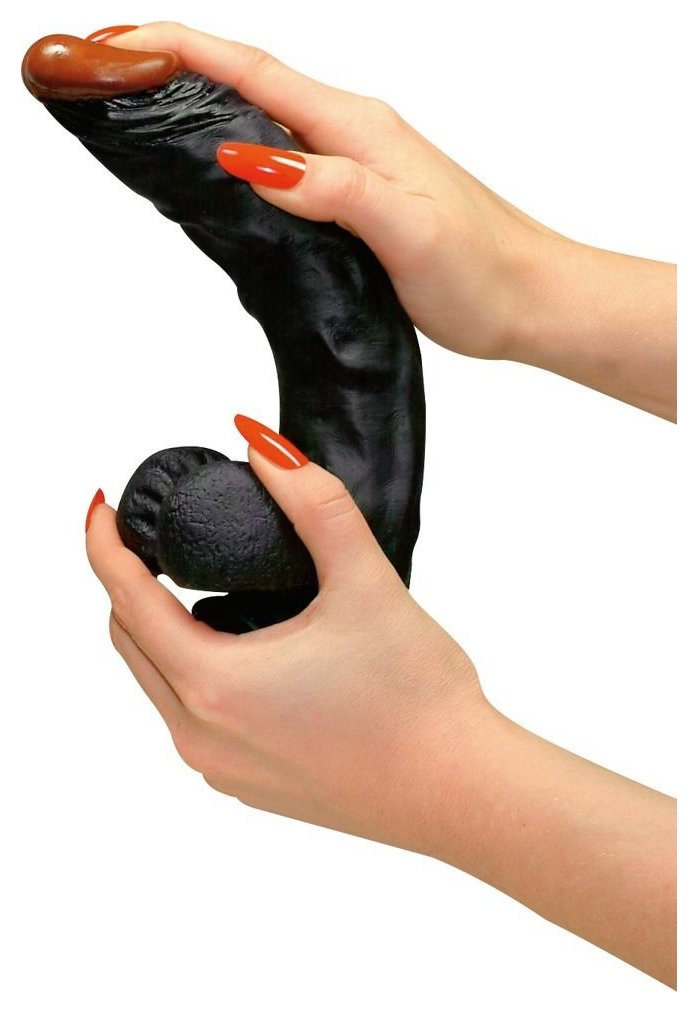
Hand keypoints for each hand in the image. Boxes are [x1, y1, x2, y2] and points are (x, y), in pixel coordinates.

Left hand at [86, 430, 485, 856]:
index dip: (104, 545)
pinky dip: (195, 672)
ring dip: (162, 630)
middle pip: (131, 642)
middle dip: (128, 584)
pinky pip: (192, 718)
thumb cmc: (417, 696)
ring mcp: (220, 768)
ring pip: (158, 683)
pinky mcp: (248, 785)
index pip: (127, 599)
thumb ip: (314, 503)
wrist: (460, 791)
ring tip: (199, 586)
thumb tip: (263, 446)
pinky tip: (243, 649)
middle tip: (151, 538)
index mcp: (214, 684)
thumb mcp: (366, 580)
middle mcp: (200, 735)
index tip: (102, 506)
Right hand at [105, 22, 675, 418]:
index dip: (182, 49)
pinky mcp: (356, 197)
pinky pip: (284, 155)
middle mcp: (352, 136)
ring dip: (202, 97)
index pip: (254, 72)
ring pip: (263, 114)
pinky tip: (218, 160)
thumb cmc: (482, 269)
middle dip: (175, 61)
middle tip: (112, 63)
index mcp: (357, 130)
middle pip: (248, 80)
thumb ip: (333, 188)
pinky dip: (238, 142)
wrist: (530, 298)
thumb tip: (251, 157)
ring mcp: (354, 164)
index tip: (118, 41)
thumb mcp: (407, 227)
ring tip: (144, 97)